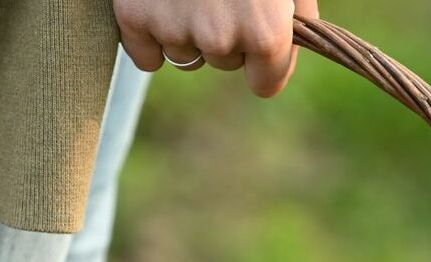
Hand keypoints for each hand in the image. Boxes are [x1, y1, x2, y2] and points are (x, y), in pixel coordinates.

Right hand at [116, 0, 320, 97]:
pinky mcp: (134, 17)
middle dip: (225, 35)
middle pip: (224, 63)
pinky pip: (146, 56)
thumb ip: (296, 14)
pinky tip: (161, 0)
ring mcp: (173, 29)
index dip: (263, 59)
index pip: (266, 84)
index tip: (258, 32)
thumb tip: (287, 47)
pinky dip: (150, 35)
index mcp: (265, 30)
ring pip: (185, 57)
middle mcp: (219, 38)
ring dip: (188, 31)